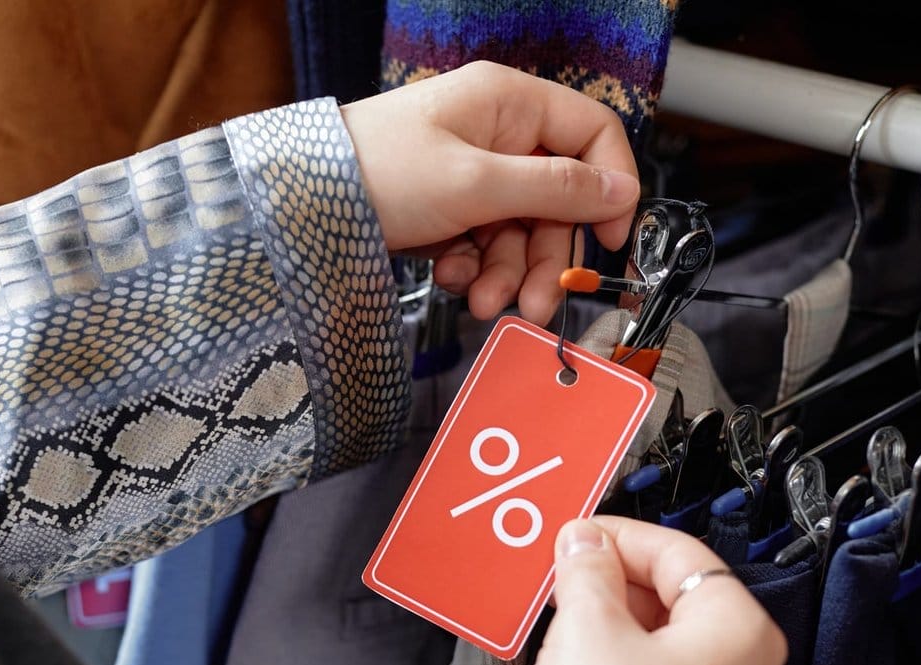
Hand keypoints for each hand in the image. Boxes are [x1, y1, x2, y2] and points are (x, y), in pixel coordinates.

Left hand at [340, 61, 639, 325]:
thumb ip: (555, 189)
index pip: (592, 135)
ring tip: (478, 303)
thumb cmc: (379, 172)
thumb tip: (620, 192)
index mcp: (509, 104)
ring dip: (506, 273)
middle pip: (554, 199)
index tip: (612, 237)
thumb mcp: (477, 184)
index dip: (611, 186)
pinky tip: (450, 280)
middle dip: (545, 257)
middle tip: (535, 305)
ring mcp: (468, 172)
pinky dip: (472, 269)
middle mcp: (494, 133)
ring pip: (518, 230)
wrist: (300, 206)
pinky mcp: (444, 208)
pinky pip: (481, 243)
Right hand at [527, 517, 785, 664]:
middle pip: (680, 598)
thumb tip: (587, 545)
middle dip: (618, 581)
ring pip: (669, 645)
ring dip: (616, 625)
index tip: (578, 537)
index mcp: (743, 633)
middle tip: (567, 577)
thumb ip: (588, 572)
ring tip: (566, 622)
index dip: (620, 537)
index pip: (681, 554)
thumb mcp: (587, 630)